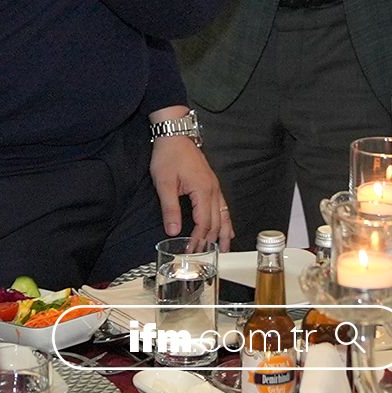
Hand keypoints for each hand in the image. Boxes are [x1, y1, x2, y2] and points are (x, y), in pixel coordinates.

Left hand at [150, 136, 234, 250]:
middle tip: (206, 256)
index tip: (190, 251)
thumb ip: (170, 208)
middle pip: (216, 221)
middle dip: (212, 240)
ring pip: (224, 214)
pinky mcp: (212, 183)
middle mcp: (213, 189)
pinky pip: (223, 206)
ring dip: (225, 232)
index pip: (203, 222)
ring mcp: (214, 186)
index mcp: (202, 190)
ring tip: (226, 248)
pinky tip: (227, 227)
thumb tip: (172, 231)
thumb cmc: (169, 157)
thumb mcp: (165, 183)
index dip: (197, 239)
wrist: (175, 136)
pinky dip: (226, 219)